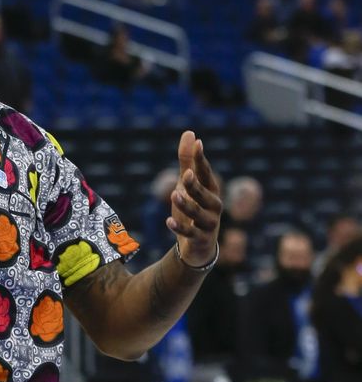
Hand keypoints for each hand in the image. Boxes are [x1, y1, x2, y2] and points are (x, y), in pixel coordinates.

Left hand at [167, 130, 221, 265]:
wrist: (197, 247)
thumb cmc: (193, 210)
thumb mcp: (187, 185)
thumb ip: (188, 162)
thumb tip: (190, 133)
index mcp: (211, 191)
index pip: (207, 174)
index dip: (202, 160)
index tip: (198, 144)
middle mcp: (213, 208)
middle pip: (207, 195)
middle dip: (196, 185)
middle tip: (185, 174)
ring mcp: (208, 225)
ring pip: (200, 215)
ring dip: (188, 205)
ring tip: (174, 195)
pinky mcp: (200, 241)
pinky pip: (192, 235)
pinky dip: (181, 228)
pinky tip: (169, 221)